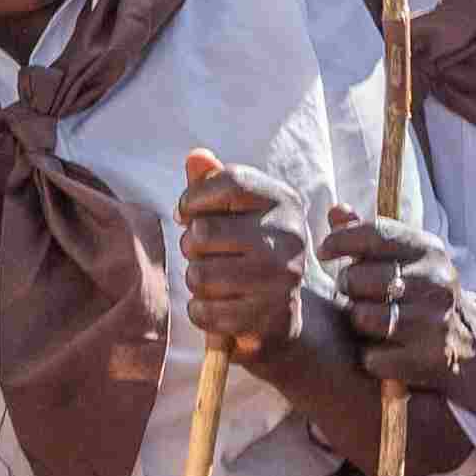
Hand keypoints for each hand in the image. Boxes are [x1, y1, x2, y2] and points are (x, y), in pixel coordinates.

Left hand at [173, 154, 312, 362]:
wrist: (283, 315)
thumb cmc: (250, 252)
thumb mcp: (239, 212)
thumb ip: (214, 183)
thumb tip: (195, 157)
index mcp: (285, 200)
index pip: (229, 181)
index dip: (194, 197)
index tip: (185, 213)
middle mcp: (290, 236)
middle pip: (204, 232)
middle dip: (191, 246)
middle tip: (204, 254)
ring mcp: (282, 278)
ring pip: (199, 274)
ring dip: (195, 281)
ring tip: (212, 280)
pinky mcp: (269, 317)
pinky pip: (204, 311)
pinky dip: (200, 311)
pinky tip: (217, 306)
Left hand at [319, 208, 475, 395]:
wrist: (471, 341)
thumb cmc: (422, 292)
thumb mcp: (405, 258)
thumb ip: (367, 236)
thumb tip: (336, 210)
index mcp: (428, 250)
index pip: (374, 234)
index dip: (341, 240)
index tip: (324, 251)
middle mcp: (435, 281)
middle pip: (359, 279)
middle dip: (347, 288)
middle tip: (357, 295)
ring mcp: (434, 320)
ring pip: (362, 317)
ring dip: (358, 323)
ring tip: (372, 321)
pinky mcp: (430, 358)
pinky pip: (373, 357)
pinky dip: (372, 358)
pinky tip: (388, 350)